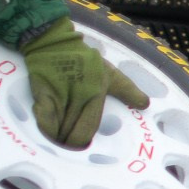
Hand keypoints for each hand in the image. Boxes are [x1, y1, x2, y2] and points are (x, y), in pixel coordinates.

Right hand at [20, 16, 149, 149]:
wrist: (55, 44)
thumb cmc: (85, 60)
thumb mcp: (111, 74)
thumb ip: (128, 91)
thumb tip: (146, 104)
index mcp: (96, 95)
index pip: (89, 128)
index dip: (83, 140)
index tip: (82, 145)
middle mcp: (79, 98)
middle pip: (73, 134)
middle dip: (70, 143)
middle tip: (68, 144)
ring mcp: (60, 96)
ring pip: (58, 130)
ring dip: (57, 138)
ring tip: (58, 140)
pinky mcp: (42, 93)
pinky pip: (42, 118)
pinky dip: (44, 126)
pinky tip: (46, 128)